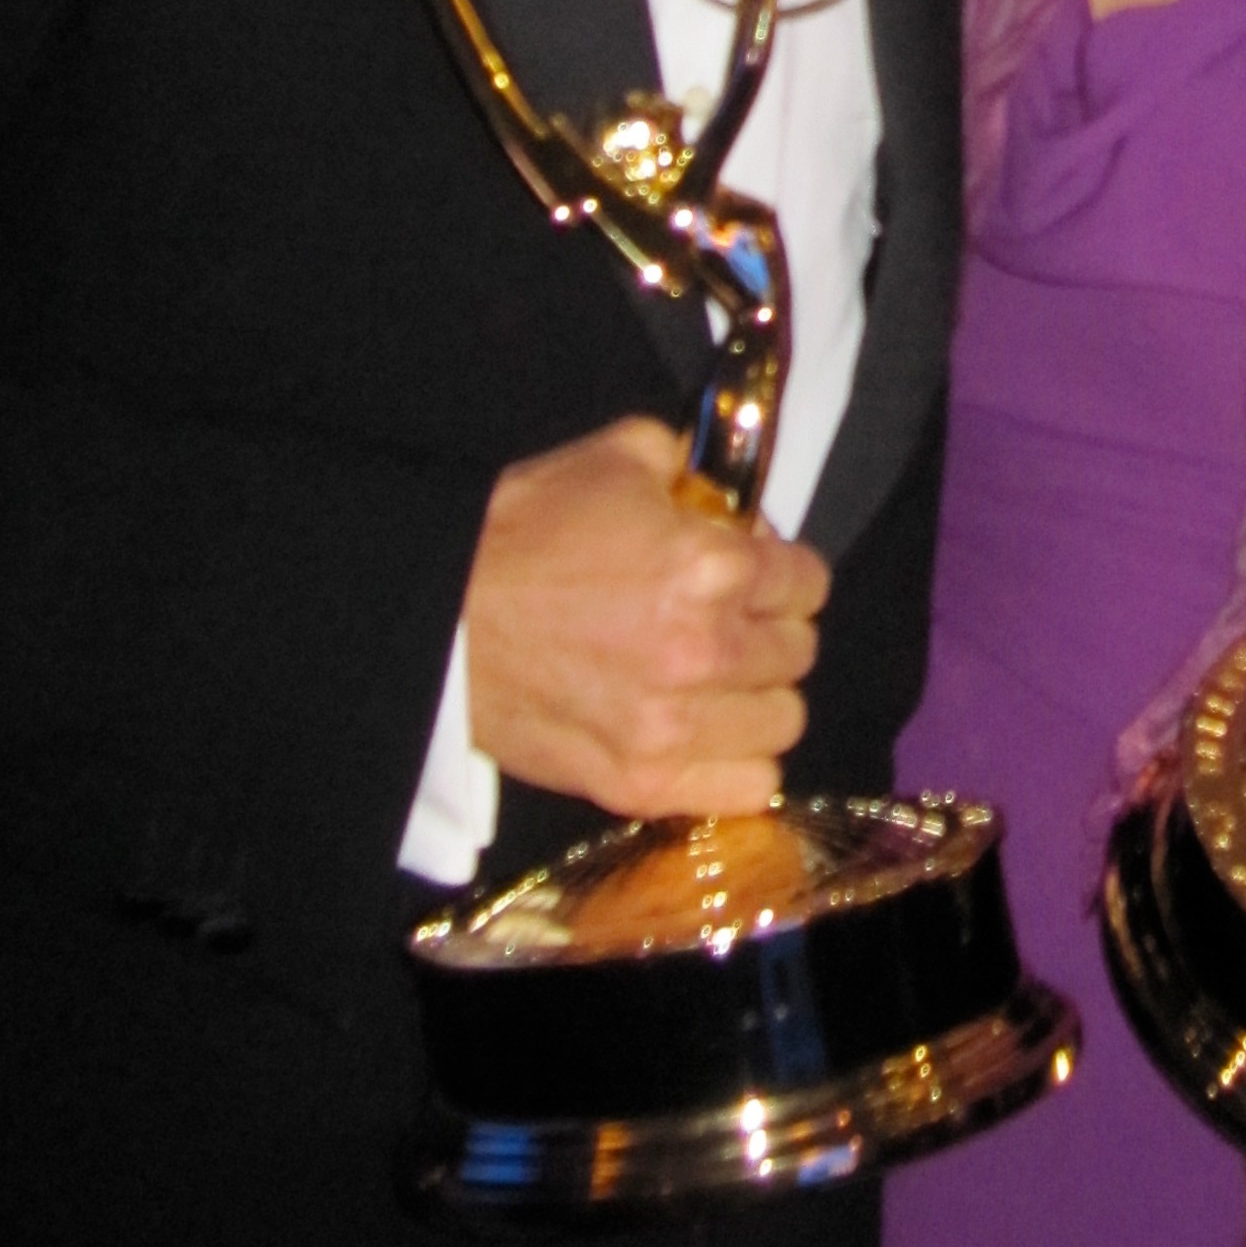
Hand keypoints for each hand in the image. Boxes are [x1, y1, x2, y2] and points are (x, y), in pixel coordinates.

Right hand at [462, 416, 827, 815]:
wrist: (439, 613)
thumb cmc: (527, 528)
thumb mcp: (620, 457)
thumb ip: (697, 470)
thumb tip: (738, 512)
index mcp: (708, 567)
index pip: (806, 583)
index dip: (784, 571)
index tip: (757, 573)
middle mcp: (703, 651)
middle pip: (797, 653)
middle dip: (772, 628)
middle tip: (731, 621)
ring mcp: (672, 727)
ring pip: (781, 722)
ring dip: (757, 697)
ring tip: (717, 681)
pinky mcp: (639, 783)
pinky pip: (746, 788)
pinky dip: (736, 761)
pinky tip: (705, 733)